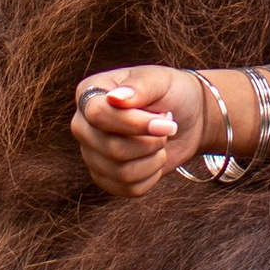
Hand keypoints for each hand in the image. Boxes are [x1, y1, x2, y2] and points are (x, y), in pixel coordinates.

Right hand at [71, 64, 209, 198]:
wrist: (185, 118)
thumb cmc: (170, 92)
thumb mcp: (160, 81)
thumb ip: (139, 86)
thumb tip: (116, 98)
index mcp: (90, 93)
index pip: (98, 114)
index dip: (134, 123)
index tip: (166, 121)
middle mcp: (83, 125)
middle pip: (111, 147)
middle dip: (150, 142)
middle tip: (168, 126)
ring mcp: (92, 154)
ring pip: (121, 172)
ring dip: (153, 159)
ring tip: (160, 142)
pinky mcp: (105, 178)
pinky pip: (128, 189)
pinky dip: (151, 176)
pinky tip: (155, 158)